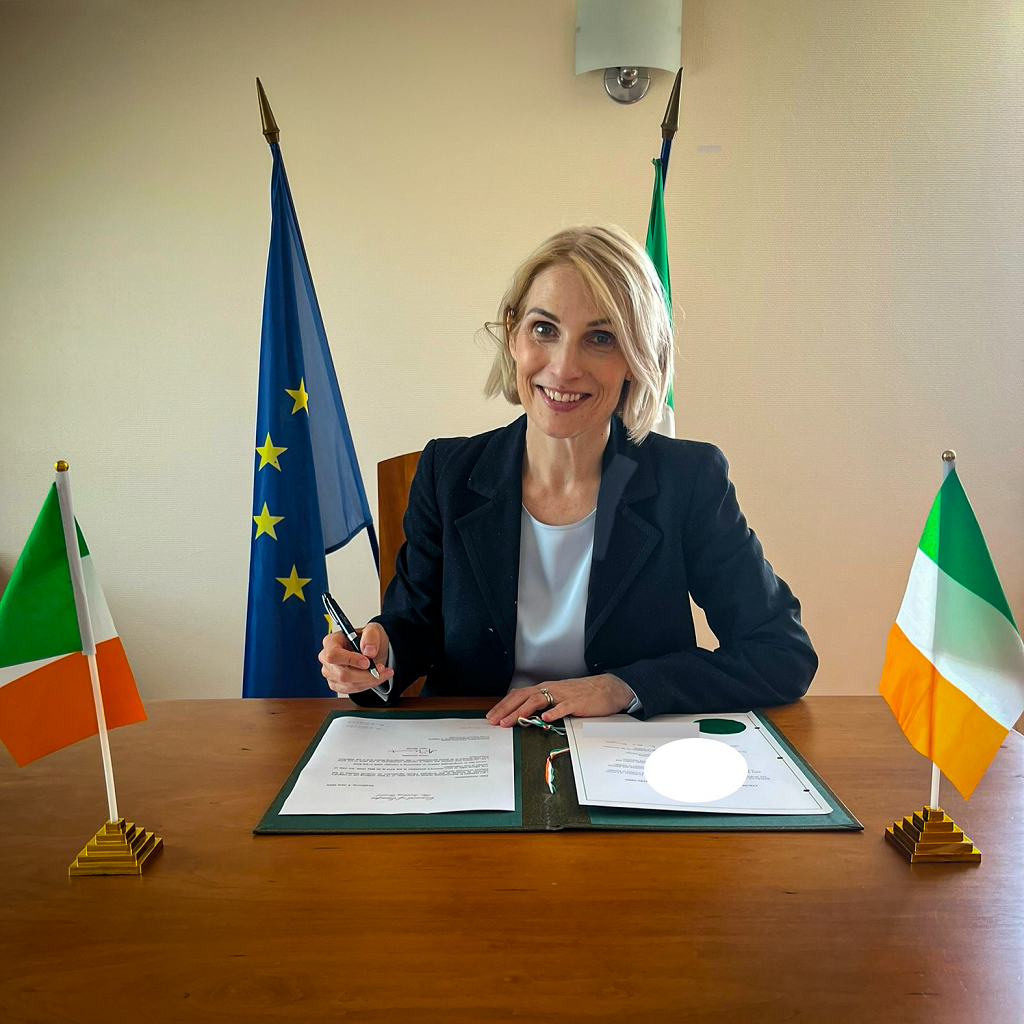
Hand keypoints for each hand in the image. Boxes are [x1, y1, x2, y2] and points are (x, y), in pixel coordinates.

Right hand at [319, 622, 393, 695]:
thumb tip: (368, 651)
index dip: (350, 660)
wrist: (372, 650)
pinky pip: (351, 690)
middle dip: (365, 674)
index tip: (367, 662)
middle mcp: (327, 658)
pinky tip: (375, 677)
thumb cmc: (368, 639)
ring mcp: (330, 672)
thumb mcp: (374, 630)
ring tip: (383, 672)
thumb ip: (371, 636)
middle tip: (381, 668)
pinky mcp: (336, 684)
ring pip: (348, 684)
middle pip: (342, 674)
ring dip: (369, 680)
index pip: (333, 655)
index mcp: (331, 641)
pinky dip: (366, 685)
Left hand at [485, 674, 634, 727]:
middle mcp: (550, 689)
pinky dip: (553, 713)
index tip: (492, 716)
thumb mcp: (559, 698)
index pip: (519, 695)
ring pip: (537, 700)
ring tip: (511, 721)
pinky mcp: (576, 702)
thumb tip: (525, 716)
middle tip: (494, 721)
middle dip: (506, 709)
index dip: (504, 705)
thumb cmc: (582, 695)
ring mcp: (562, 695)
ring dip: (522, 711)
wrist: (607, 688)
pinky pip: (563, 707)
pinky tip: (544, 719)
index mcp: (545, 688)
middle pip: (523, 696)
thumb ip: (544, 705)